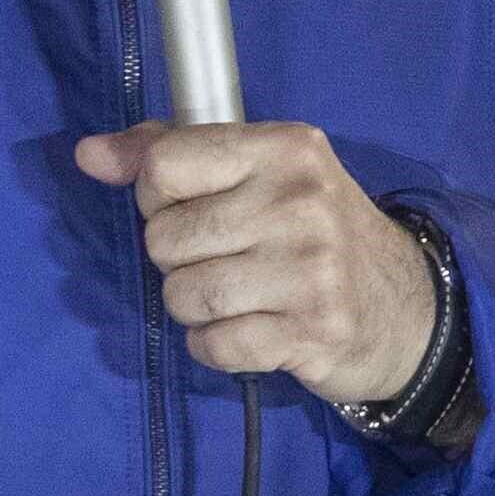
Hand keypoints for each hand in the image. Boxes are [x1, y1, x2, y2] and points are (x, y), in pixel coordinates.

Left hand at [75, 122, 436, 401]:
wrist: (406, 308)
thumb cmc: (315, 232)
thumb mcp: (258, 173)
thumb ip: (171, 154)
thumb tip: (88, 155)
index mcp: (284, 149)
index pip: (165, 165)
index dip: (158, 195)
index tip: (191, 207)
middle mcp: (299, 202)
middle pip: (164, 237)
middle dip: (177, 259)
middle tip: (223, 259)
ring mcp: (310, 271)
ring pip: (182, 295)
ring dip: (195, 307)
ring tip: (237, 296)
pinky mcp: (312, 333)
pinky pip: (213, 346)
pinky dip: (216, 346)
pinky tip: (250, 331)